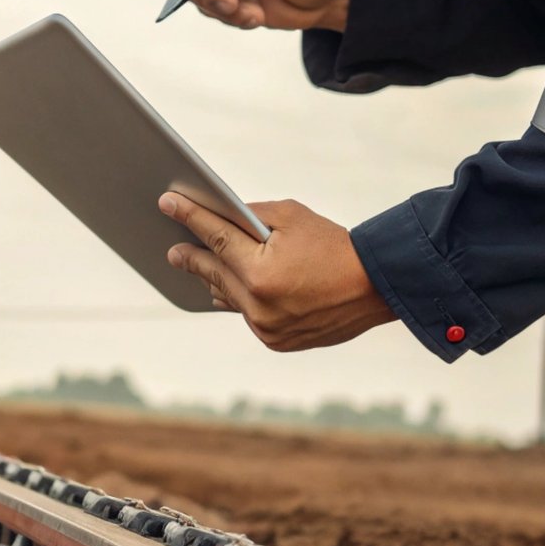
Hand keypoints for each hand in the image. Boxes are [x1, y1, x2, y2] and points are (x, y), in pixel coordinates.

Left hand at [160, 192, 394, 350]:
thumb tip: (219, 216)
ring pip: (227, 298)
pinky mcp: (276, 341)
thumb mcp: (292, 217)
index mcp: (261, 272)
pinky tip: (226, 288)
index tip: (167, 204)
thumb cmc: (334, 245)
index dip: (189, 218)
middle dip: (191, 257)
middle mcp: (259, 305)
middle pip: (213, 273)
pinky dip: (240, 299)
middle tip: (172, 248)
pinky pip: (247, 316)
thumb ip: (251, 216)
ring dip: (212, 280)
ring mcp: (266, 328)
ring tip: (196, 264)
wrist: (377, 286)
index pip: (214, 238)